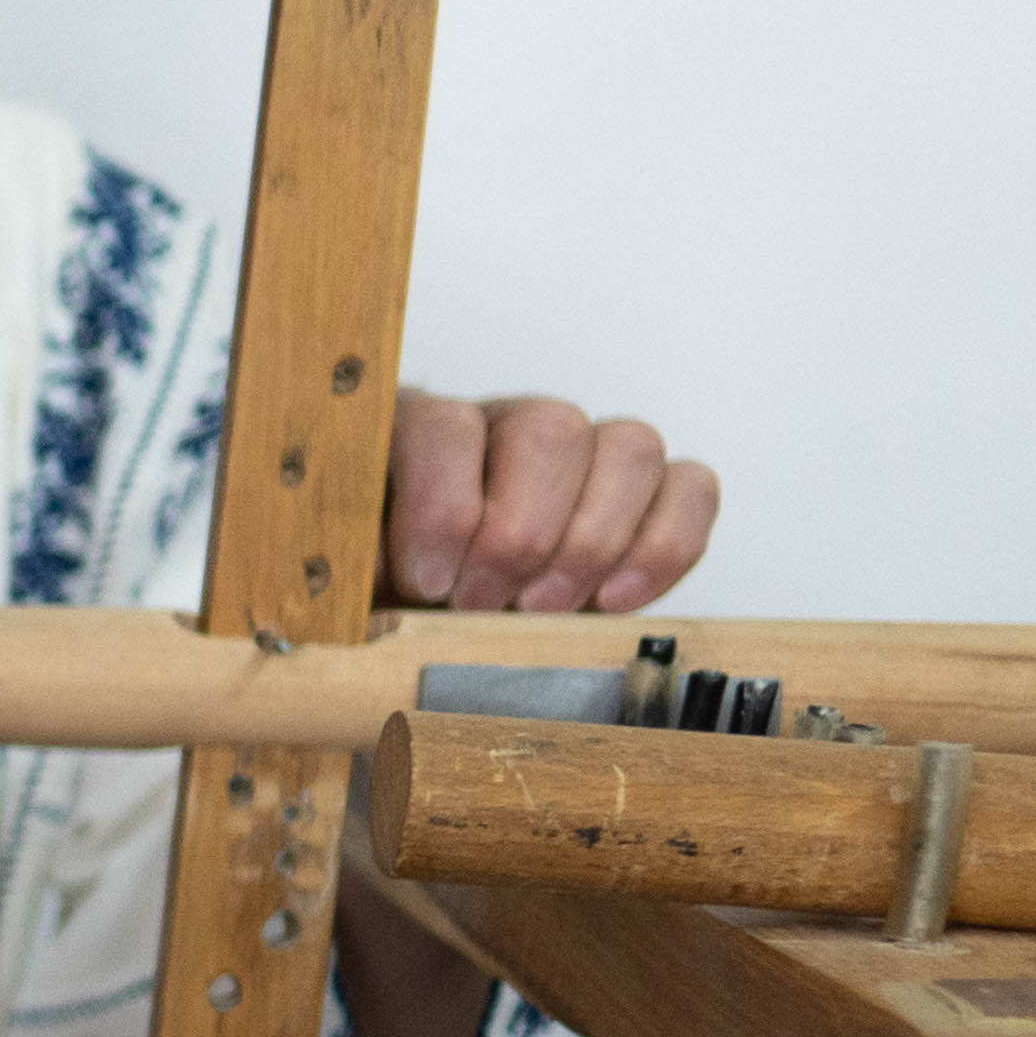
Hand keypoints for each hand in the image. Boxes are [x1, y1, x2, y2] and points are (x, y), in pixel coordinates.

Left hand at [380, 389, 716, 618]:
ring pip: (630, 449)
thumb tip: (377, 580)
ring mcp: (586, 451)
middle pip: (549, 431)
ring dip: (592, 541)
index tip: (428, 582)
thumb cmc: (384, 589)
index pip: (444, 428)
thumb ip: (348, 568)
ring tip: (543, 611)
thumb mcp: (345, 580)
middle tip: (484, 604)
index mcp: (421, 429)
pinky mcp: (645, 492)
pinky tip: (613, 603)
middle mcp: (509, 424)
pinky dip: (665, 548)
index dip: (441, 507)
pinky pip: (690, 488)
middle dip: (522, 533)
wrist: (429, 612)